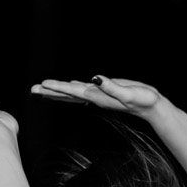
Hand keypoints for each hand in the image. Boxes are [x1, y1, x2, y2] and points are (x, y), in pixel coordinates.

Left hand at [31, 75, 164, 118]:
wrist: (153, 107)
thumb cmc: (144, 100)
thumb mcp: (128, 93)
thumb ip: (112, 87)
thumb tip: (95, 79)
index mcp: (98, 97)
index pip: (73, 91)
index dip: (58, 88)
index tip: (43, 85)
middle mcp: (96, 97)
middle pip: (68, 95)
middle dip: (50, 92)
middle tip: (32, 90)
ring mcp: (99, 96)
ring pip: (74, 93)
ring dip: (57, 91)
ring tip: (43, 89)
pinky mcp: (105, 92)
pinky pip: (84, 90)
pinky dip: (72, 88)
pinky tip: (69, 85)